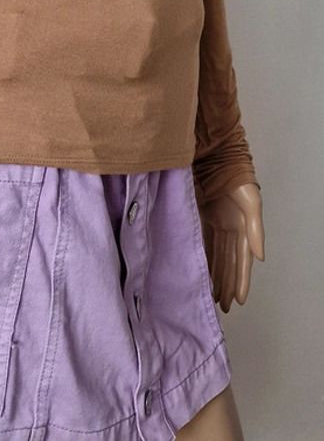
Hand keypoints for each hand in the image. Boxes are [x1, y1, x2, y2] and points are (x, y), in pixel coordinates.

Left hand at [199, 182, 264, 312]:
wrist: (213, 153)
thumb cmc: (234, 174)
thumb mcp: (250, 201)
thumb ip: (255, 228)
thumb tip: (260, 257)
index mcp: (242, 226)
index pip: (241, 260)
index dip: (240, 280)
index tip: (238, 300)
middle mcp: (229, 227)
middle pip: (228, 261)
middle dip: (227, 283)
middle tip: (222, 306)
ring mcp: (214, 221)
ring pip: (216, 255)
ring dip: (215, 274)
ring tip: (212, 295)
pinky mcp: (200, 215)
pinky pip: (202, 241)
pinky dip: (202, 257)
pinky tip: (199, 271)